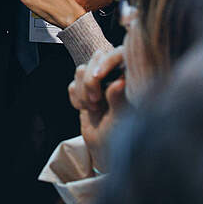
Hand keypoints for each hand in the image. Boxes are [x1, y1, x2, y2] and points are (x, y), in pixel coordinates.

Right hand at [66, 46, 126, 172]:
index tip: (99, 76)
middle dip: (90, 81)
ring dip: (82, 92)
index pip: (118, 53)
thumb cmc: (121, 136)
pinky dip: (75, 98)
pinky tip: (85, 110)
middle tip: (95, 101)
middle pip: (96, 58)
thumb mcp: (121, 119)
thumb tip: (120, 80)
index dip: (106, 61)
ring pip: (81, 70)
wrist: (104, 149)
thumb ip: (119, 100)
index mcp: (130, 77)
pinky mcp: (85, 89)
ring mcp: (100, 82)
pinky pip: (72, 84)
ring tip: (92, 108)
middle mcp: (116, 75)